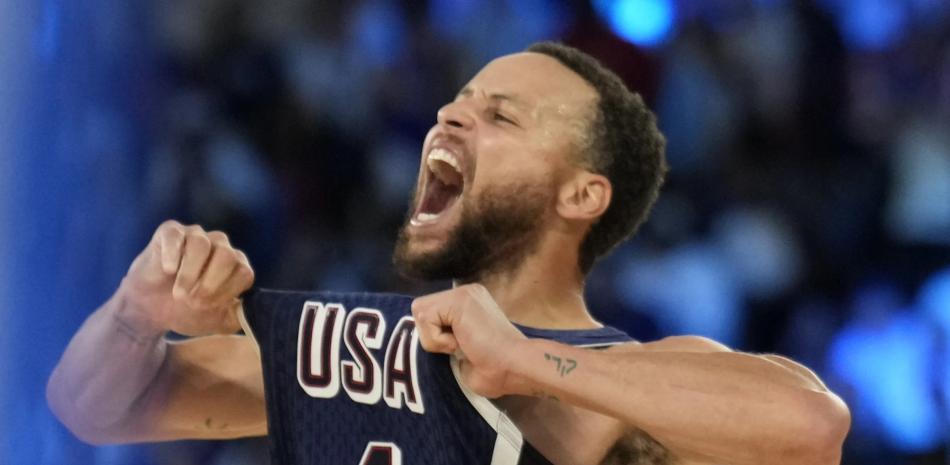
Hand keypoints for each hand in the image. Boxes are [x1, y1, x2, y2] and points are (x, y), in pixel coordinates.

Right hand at [120, 220, 254, 336]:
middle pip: (227, 256)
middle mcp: (219, 246)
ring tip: (178, 293)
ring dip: (190, 273)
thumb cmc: (187, 311)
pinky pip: (175, 235)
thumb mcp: (217, 321)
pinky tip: (168, 270)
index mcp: (235, 265)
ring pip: (202, 244)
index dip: (227, 291)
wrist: (150, 310)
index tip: (209, 307)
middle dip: (210, 284)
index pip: (244, 272)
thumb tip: (254, 310)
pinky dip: (172, 254)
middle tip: (191, 301)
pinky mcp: (170, 232)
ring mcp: (195, 236)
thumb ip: (238, 316)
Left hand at [411, 284, 526, 397]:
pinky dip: (438, 340)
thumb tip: (420, 342)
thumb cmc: (495, 370)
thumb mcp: (462, 350)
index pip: (429, 313)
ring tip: (463, 346)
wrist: (515, 368)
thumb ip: (445, 337)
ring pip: (420, 313)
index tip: (461, 349)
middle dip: (431, 335)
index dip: (434, 336)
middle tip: (460, 348)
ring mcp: (464, 293)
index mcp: (468, 303)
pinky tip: (463, 344)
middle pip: (420, 310)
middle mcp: (466, 292)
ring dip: (435, 339)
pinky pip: (426, 319)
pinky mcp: (460, 300)